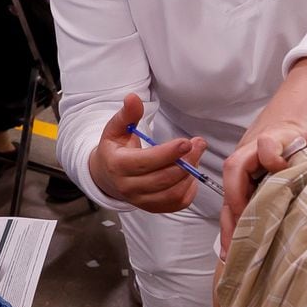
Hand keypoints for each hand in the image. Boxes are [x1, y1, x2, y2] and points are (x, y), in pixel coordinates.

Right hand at [88, 93, 205, 213]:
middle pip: (163, 178)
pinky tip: (190, 173)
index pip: (146, 162)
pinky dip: (189, 189)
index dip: (168, 153)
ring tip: (195, 155)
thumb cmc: (115, 149)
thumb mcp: (116, 129)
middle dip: (186, 161)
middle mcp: (128, 187)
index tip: (187, 141)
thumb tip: (133, 97)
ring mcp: (141, 201)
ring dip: (190, 174)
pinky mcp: (153, 208)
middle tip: (199, 143)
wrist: (106, 176)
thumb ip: (127, 114)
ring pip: (172, 193)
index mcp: (118, 166)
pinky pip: (177, 203)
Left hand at [218, 58, 306, 252]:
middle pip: (227, 185)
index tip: (233, 259)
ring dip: (240, 193)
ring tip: (254, 215)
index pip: (232, 202)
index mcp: (250, 168)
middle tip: (239, 247)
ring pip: (235, 166)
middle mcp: (250, 155)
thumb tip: (279, 231)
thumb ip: (279, 194)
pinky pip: (266, 144)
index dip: (230, 231)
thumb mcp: (290, 170)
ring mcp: (262, 141)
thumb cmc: (302, 136)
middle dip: (231, 218)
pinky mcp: (281, 130)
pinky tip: (281, 168)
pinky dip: (269, 157)